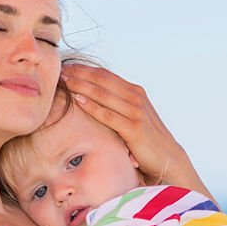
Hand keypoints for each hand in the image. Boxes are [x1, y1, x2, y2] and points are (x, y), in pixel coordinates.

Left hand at [60, 64, 184, 184]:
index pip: (105, 75)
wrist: (168, 158)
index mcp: (135, 92)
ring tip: (63, 81)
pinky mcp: (134, 128)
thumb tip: (95, 98)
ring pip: (102, 94)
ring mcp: (136, 112)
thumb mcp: (135, 116)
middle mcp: (136, 97)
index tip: (66, 67)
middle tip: (58, 69)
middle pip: (102, 79)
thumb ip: (119, 105)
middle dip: (79, 73)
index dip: (84, 69)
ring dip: (80, 85)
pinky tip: (77, 99)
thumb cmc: (147, 139)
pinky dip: (91, 105)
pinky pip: (108, 114)